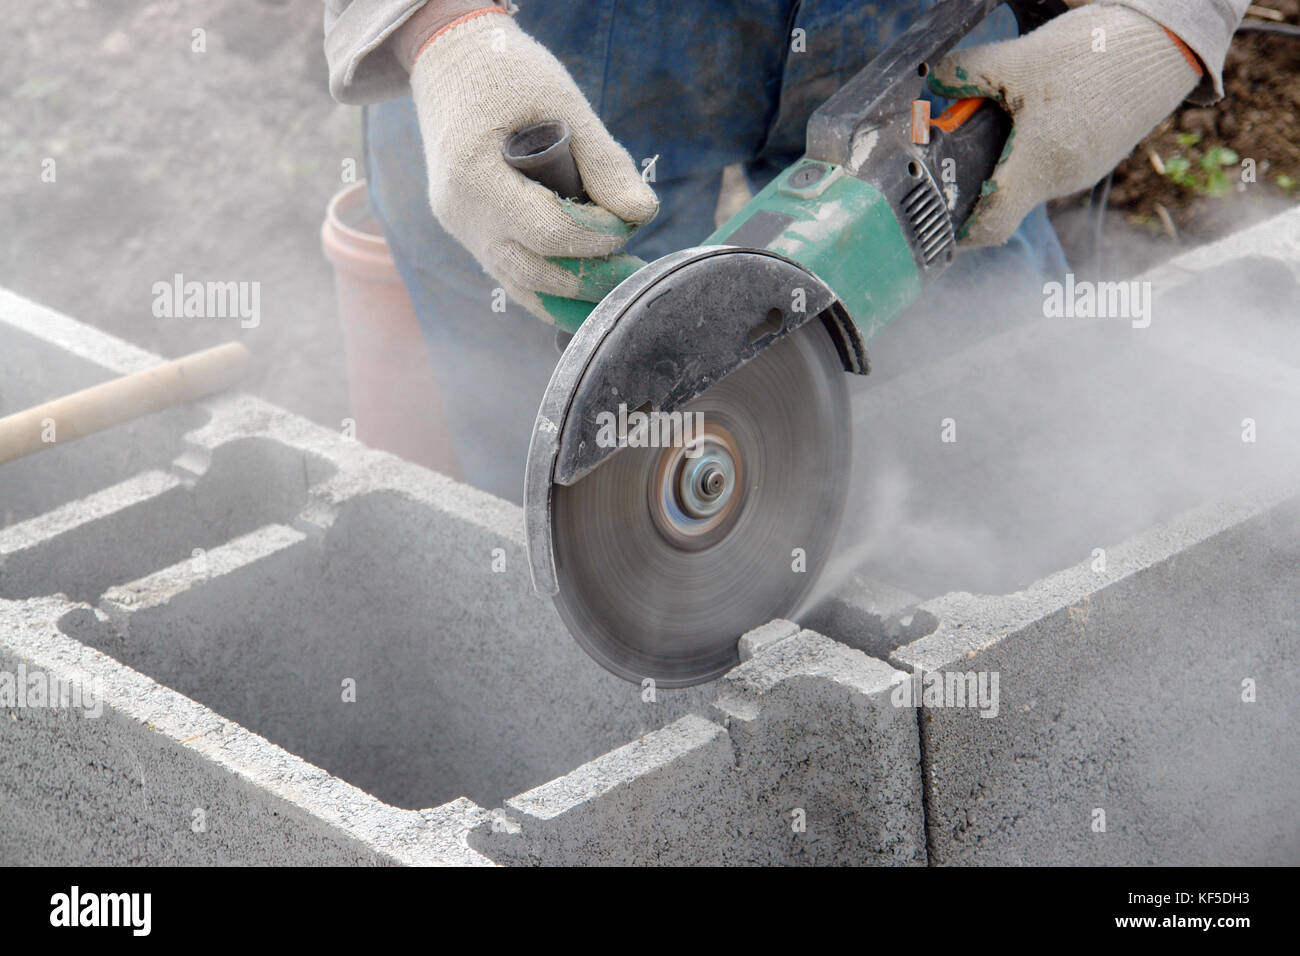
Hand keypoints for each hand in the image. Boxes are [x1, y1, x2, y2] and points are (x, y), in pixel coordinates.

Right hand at [408, 9, 657, 319]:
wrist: (448, 59)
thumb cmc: (508, 71)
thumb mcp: (564, 103)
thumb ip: (603, 161)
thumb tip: (643, 213)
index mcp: (475, 175)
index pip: (548, 231)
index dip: (597, 237)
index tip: (630, 222)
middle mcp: (460, 213)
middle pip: (533, 271)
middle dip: (589, 275)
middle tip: (634, 267)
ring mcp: (460, 227)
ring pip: (521, 284)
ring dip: (572, 291)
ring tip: (617, 279)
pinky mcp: (468, 231)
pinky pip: (510, 274)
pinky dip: (548, 287)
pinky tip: (586, 287)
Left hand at [928, 2, 1200, 246]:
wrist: (1167, 41)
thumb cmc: (1095, 53)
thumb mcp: (1018, 58)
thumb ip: (967, 73)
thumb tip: (933, 81)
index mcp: (1039, 166)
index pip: (990, 226)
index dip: (959, 229)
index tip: (937, 213)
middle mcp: (1062, 180)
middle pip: (1004, 197)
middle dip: (977, 172)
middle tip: (959, 134)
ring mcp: (1083, 171)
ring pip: (1028, 177)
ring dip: (1007, 154)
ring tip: (1003, 110)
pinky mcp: (1097, 156)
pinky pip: (1052, 163)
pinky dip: (1034, 145)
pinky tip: (1034, 109)